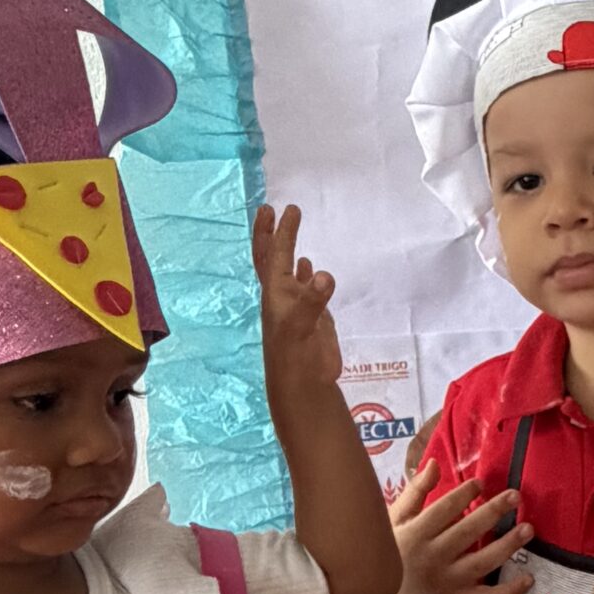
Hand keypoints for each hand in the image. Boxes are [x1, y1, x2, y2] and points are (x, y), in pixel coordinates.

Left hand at [252, 203, 342, 399]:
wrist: (304, 385)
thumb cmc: (296, 356)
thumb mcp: (302, 326)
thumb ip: (313, 301)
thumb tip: (323, 276)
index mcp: (277, 293)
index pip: (276, 256)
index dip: (280, 232)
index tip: (285, 208)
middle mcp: (284, 296)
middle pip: (273, 259)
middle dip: (272, 235)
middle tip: (269, 209)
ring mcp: (298, 307)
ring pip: (289, 274)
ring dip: (288, 253)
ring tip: (287, 232)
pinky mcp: (314, 319)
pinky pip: (308, 290)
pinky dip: (307, 276)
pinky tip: (310, 268)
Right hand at [389, 458, 533, 593]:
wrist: (380, 590)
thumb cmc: (394, 545)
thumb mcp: (397, 516)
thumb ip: (417, 490)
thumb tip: (434, 463)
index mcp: (415, 535)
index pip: (443, 511)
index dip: (463, 494)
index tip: (480, 483)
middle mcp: (432, 558)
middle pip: (467, 533)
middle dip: (493, 512)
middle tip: (515, 496)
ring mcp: (447, 582)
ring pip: (482, 563)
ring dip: (508, 546)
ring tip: (528, 529)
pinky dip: (510, 591)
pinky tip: (529, 578)